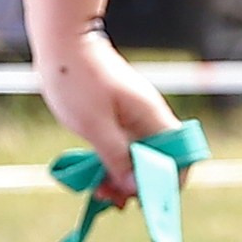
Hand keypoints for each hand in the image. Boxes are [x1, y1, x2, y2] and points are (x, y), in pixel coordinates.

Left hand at [36, 28, 179, 198]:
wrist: (61, 42)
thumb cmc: (76, 80)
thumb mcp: (94, 127)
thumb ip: (117, 158)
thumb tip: (136, 188)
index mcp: (152, 117)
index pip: (180, 156)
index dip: (167, 181)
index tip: (141, 198)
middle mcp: (148, 118)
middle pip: (157, 161)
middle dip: (137, 185)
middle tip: (108, 199)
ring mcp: (132, 118)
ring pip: (137, 157)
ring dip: (120, 177)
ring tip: (97, 191)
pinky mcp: (116, 118)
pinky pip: (122, 148)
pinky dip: (111, 163)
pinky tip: (94, 175)